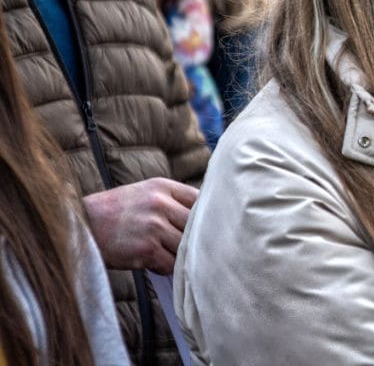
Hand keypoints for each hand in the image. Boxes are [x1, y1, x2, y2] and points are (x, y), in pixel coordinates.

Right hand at [83, 178, 198, 274]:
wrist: (81, 225)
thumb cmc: (115, 211)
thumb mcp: (144, 193)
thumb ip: (171, 200)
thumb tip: (201, 216)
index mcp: (163, 186)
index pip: (200, 198)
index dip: (207, 213)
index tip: (210, 225)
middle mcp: (161, 203)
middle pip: (196, 223)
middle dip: (197, 237)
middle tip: (198, 247)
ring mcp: (154, 226)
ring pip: (185, 246)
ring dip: (180, 255)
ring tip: (171, 256)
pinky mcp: (146, 249)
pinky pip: (170, 264)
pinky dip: (166, 268)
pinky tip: (156, 264)